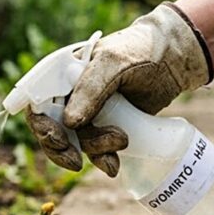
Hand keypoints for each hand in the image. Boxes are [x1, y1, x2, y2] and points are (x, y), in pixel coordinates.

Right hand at [27, 3, 212, 176]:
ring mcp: (89, 112)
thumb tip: (68, 123)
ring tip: (121, 139)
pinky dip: (103, 159)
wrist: (176, 60)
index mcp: (62, 74)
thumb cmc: (141, 50)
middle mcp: (71, 94)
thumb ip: (89, 90)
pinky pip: (97, 149)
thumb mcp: (113, 63)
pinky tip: (114, 165)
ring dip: (94, 149)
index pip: (37, 102)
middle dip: (61, 148)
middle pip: (51, 128)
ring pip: (77, 142)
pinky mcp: (107, 126)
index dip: (40, 124)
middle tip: (76, 160)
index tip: (56, 139)